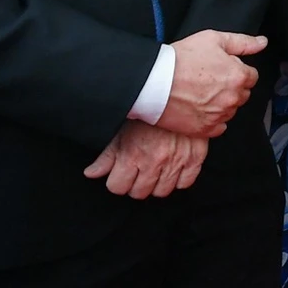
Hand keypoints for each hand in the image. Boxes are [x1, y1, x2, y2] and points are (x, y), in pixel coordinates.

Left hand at [83, 120, 207, 198]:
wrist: (179, 95)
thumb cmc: (149, 113)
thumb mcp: (121, 132)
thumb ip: (107, 156)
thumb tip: (91, 173)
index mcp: (132, 155)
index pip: (117, 187)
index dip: (118, 181)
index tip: (123, 174)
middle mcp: (154, 161)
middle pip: (139, 193)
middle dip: (137, 184)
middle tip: (140, 171)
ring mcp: (176, 161)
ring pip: (162, 191)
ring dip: (158, 184)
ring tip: (157, 170)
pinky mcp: (195, 158)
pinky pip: (185, 183)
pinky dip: (179, 179)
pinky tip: (174, 169)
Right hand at [157, 29, 266, 136]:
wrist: (152, 81)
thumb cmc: (180, 58)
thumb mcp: (213, 39)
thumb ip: (243, 42)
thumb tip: (262, 43)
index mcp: (239, 76)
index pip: (251, 76)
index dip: (237, 71)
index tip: (222, 70)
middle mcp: (233, 98)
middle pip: (242, 94)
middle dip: (231, 87)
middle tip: (209, 81)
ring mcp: (219, 115)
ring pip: (230, 110)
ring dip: (222, 104)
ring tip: (200, 93)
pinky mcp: (204, 129)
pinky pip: (218, 127)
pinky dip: (212, 120)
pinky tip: (199, 109)